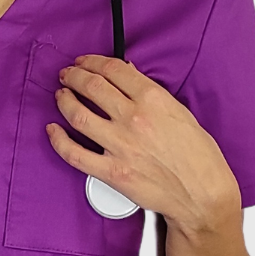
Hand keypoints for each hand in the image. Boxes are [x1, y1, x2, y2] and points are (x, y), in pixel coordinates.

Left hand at [48, 56, 239, 233]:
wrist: (201, 194)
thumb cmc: (198, 157)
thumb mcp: (181, 113)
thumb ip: (152, 94)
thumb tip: (129, 77)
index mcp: (153, 100)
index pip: (113, 70)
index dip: (92, 61)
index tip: (84, 62)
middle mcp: (133, 119)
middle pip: (92, 87)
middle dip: (74, 76)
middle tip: (67, 75)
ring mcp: (120, 146)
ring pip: (78, 115)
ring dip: (64, 101)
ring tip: (60, 96)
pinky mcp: (111, 172)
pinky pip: (74, 154)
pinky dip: (58, 140)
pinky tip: (53, 131)